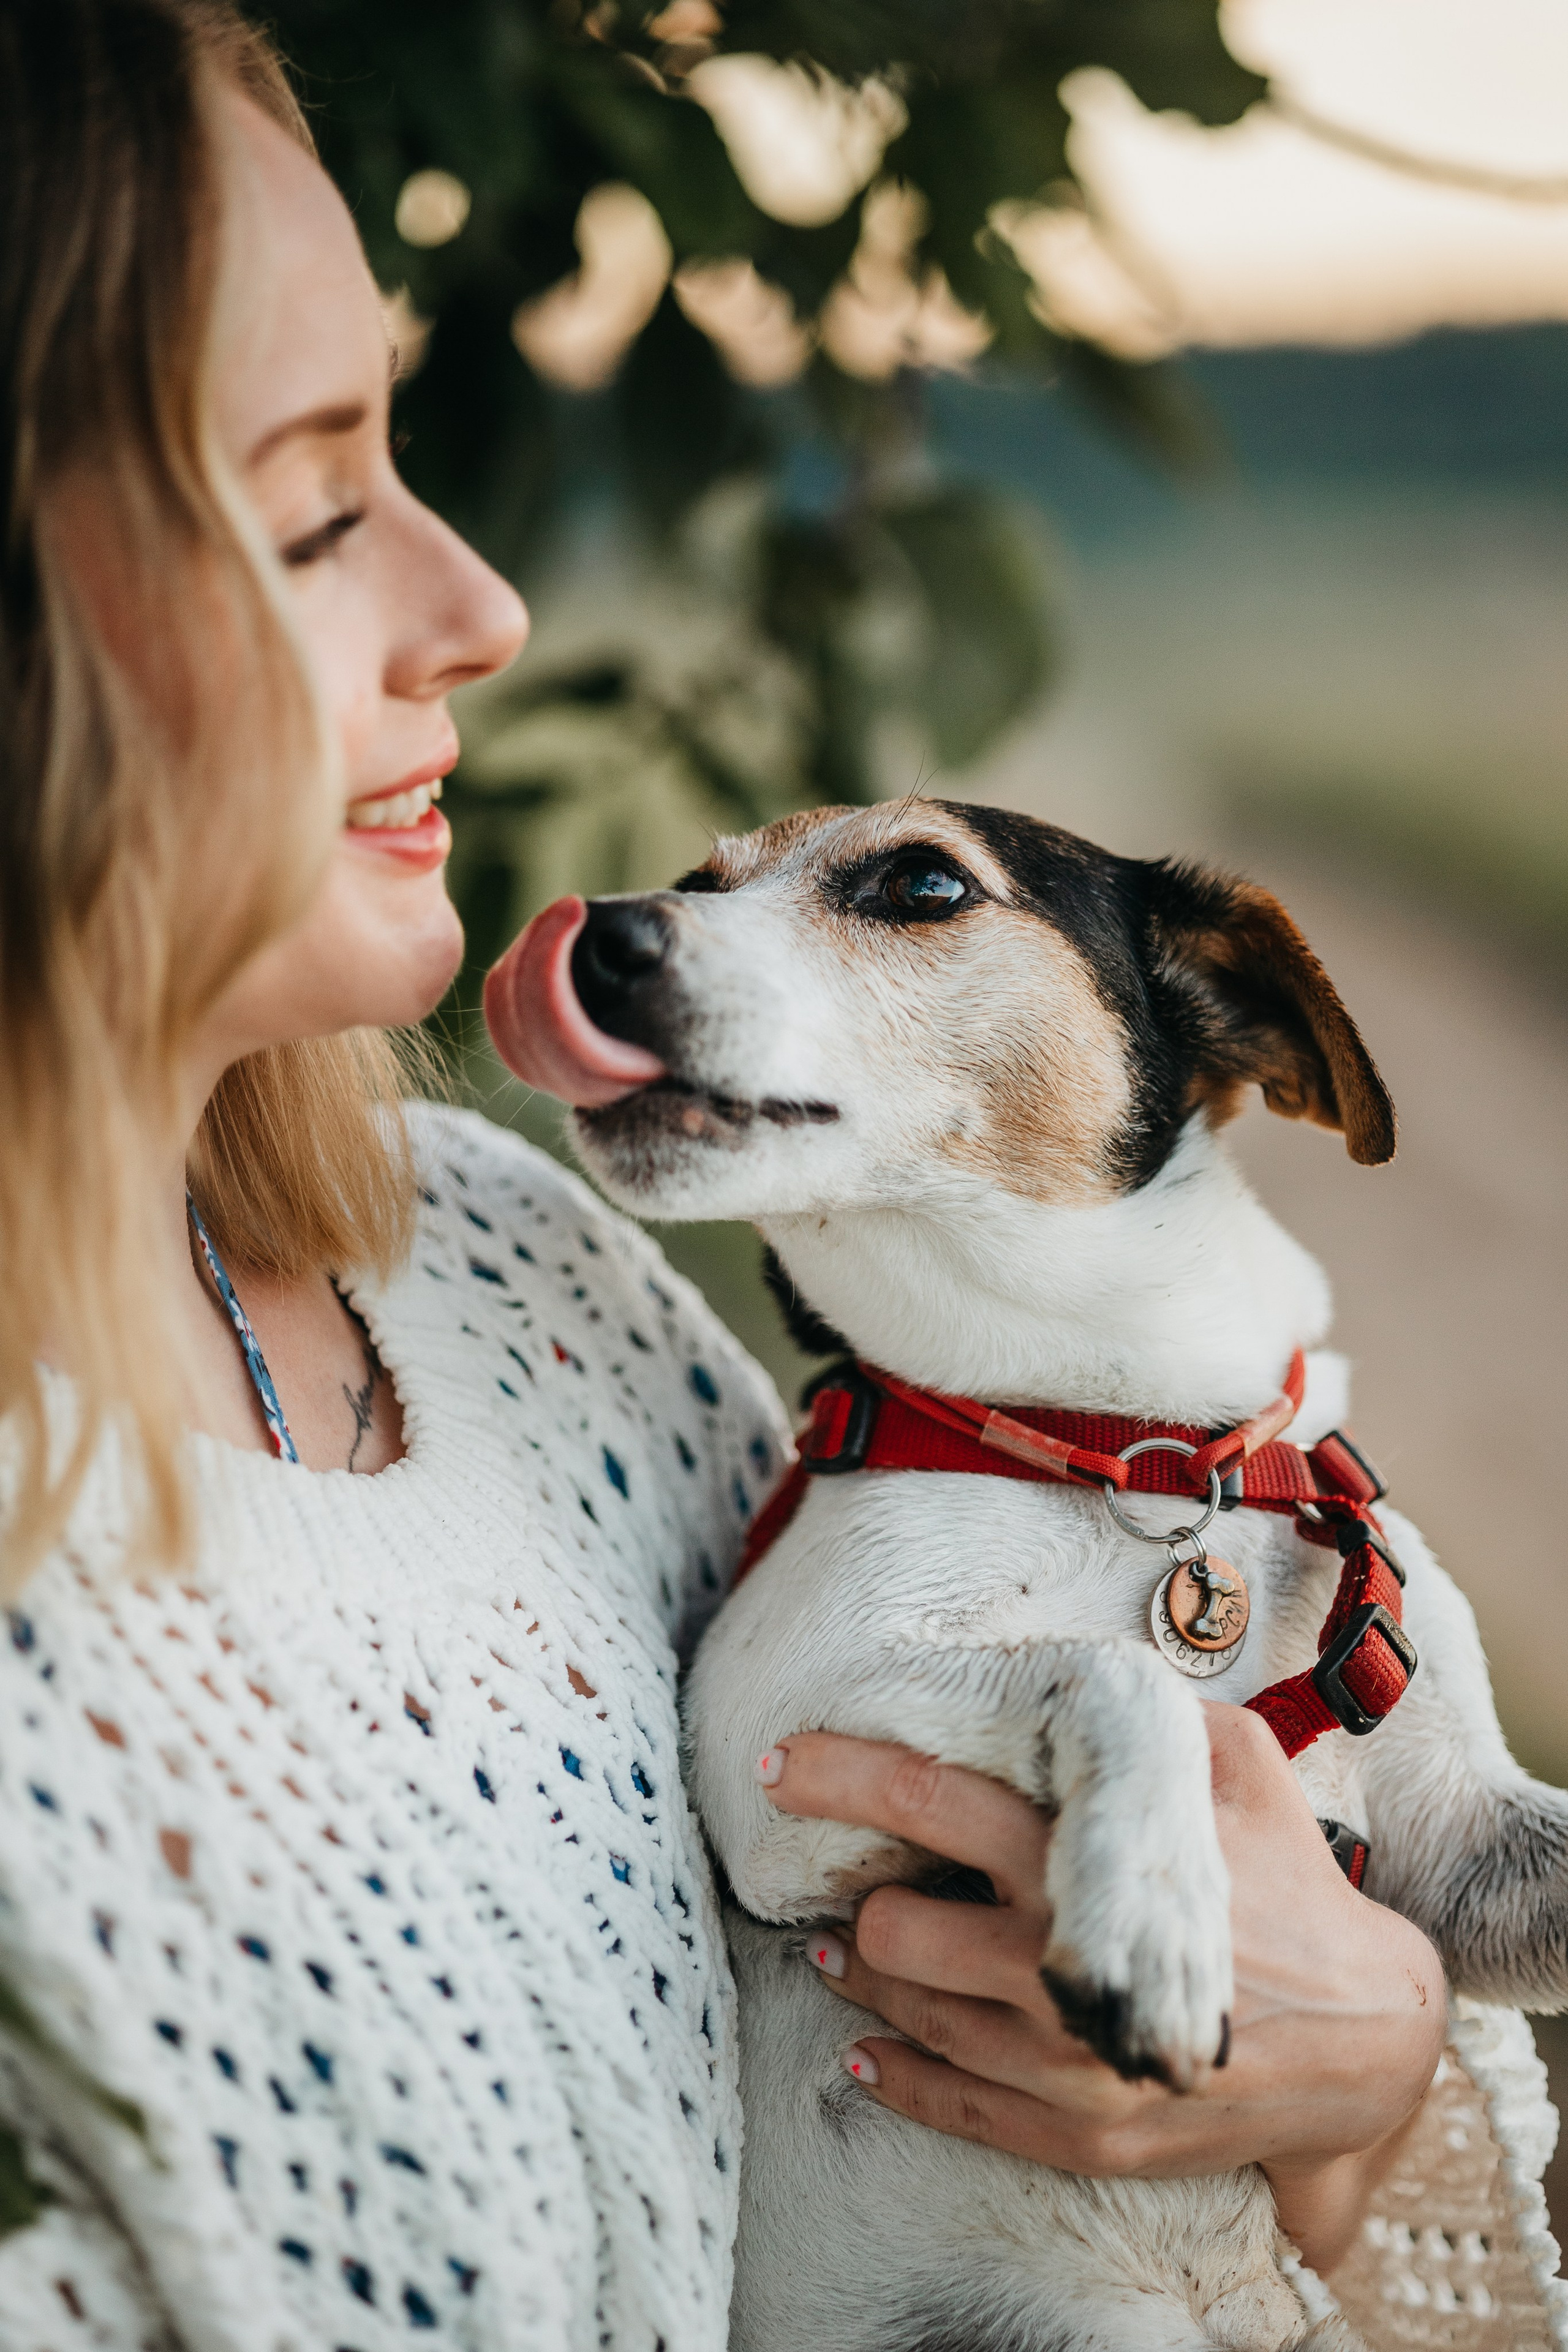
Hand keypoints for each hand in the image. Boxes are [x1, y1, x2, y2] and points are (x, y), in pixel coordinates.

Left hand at [760, 1703, 1445, 2275]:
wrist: (1362, 2044)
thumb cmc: (1291, 1884)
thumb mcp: (1239, 1766)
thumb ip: (1151, 1717)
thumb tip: (1081, 1671)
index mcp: (1081, 1860)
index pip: (926, 1799)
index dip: (837, 1775)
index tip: (776, 1759)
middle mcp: (1056, 1965)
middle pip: (889, 1922)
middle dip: (852, 1892)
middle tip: (831, 1870)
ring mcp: (1062, 2064)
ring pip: (903, 2011)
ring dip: (859, 1972)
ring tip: (840, 1942)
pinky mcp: (1075, 2134)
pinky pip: (945, 2106)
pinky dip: (890, 2071)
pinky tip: (862, 2043)